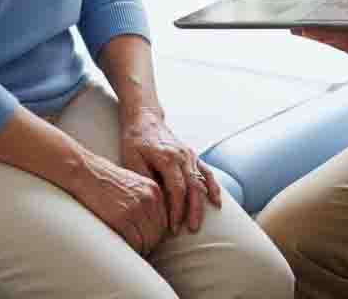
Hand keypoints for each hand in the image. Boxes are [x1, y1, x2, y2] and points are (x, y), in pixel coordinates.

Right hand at [66, 147, 169, 255]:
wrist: (88, 173)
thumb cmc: (107, 181)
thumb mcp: (134, 184)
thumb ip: (146, 199)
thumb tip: (151, 222)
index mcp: (154, 190)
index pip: (164, 221)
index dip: (155, 234)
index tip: (145, 240)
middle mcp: (149, 198)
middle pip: (158, 232)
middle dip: (149, 244)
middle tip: (138, 249)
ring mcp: (136, 208)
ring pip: (149, 240)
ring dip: (142, 249)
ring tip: (132, 251)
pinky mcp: (122, 218)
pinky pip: (135, 243)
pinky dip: (132, 250)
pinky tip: (125, 249)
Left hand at [120, 106, 221, 234]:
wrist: (144, 118)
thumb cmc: (135, 140)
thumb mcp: (132, 158)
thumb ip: (144, 178)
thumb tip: (153, 200)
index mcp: (167, 158)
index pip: (177, 189)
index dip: (176, 210)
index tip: (172, 227)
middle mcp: (182, 156)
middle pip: (193, 187)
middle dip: (193, 210)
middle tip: (191, 229)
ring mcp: (189, 155)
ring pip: (201, 181)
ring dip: (202, 203)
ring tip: (199, 222)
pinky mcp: (191, 155)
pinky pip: (206, 172)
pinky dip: (212, 187)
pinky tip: (216, 202)